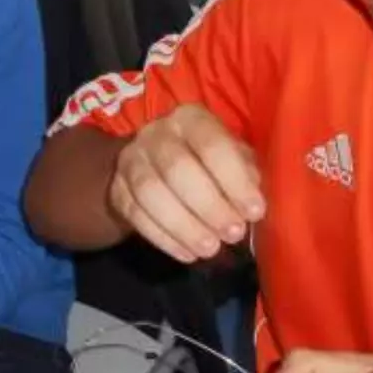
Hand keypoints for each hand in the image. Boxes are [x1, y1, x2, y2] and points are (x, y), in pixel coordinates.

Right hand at [107, 103, 264, 263]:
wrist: (154, 165)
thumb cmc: (208, 163)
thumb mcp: (232, 158)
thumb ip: (245, 175)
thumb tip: (251, 206)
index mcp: (191, 119)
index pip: (211, 144)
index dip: (234, 180)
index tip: (255, 212)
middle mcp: (156, 133)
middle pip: (177, 168)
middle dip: (209, 206)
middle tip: (233, 234)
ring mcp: (131, 160)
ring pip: (151, 193)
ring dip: (184, 226)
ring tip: (210, 248)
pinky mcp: (117, 189)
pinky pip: (136, 215)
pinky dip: (164, 238)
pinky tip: (188, 253)